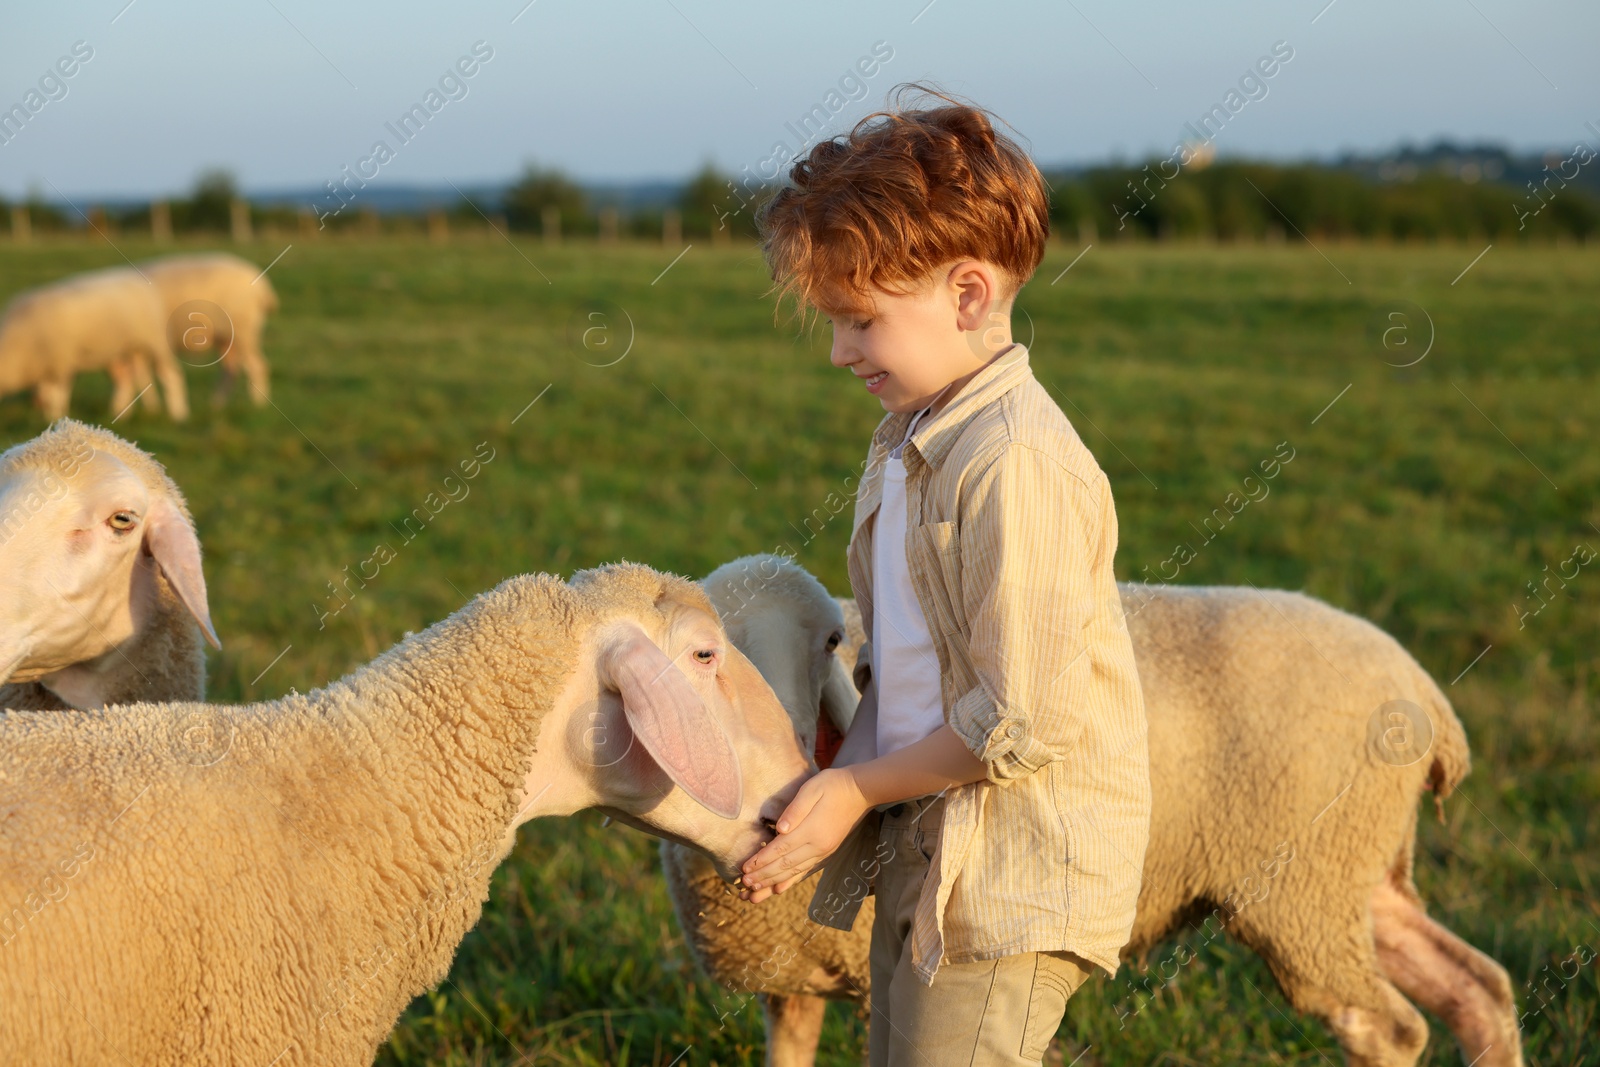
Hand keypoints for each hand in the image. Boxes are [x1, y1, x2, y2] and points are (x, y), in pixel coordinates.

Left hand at [739, 768, 868, 903]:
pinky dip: (790, 881)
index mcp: (811, 830)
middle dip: (763, 876)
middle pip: (785, 865)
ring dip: (772, 882)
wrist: (860, 792)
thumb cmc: (833, 785)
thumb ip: (795, 809)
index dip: (761, 860)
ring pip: (794, 872)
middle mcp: (817, 846)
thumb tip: (780, 829)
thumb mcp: (812, 789)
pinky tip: (778, 889)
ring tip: (755, 892)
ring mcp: (823, 851)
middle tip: (744, 885)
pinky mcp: (825, 852)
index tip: (744, 869)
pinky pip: (805, 870)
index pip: (781, 849)